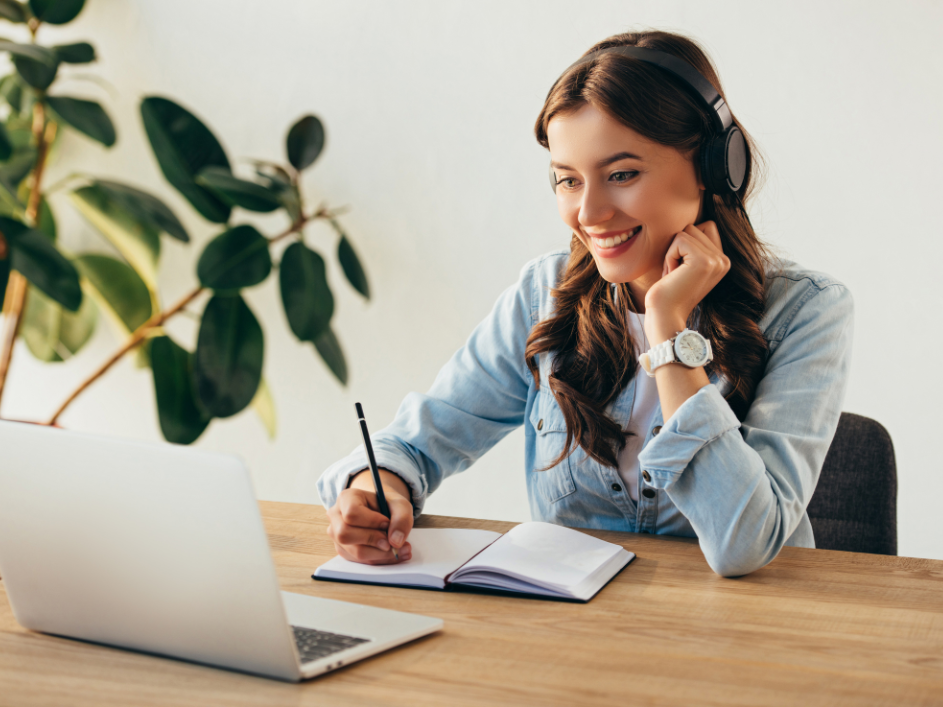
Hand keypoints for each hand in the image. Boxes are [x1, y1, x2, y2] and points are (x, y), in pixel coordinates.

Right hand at [326, 469, 413, 564]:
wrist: (383, 512)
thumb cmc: (388, 505)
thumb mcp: (400, 505)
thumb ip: (402, 519)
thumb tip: (395, 542)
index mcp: (346, 498)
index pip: (351, 513)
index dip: (371, 521)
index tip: (387, 523)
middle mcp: (336, 516)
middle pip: (345, 534)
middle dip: (373, 540)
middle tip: (391, 542)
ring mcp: (337, 535)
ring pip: (354, 551)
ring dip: (380, 554)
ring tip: (399, 549)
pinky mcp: (344, 550)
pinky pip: (360, 561)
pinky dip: (379, 559)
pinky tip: (393, 554)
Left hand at [644, 221, 729, 342]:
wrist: (665, 316)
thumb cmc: (668, 291)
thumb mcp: (686, 265)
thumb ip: (694, 245)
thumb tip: (689, 221)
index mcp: (723, 260)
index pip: (705, 226)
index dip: (685, 243)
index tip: (681, 268)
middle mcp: (724, 260)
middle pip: (694, 226)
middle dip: (677, 247)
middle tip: (676, 273)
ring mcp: (716, 260)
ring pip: (685, 231)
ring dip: (672, 252)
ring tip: (674, 274)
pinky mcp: (703, 260)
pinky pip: (678, 239)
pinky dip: (668, 256)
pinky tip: (672, 275)